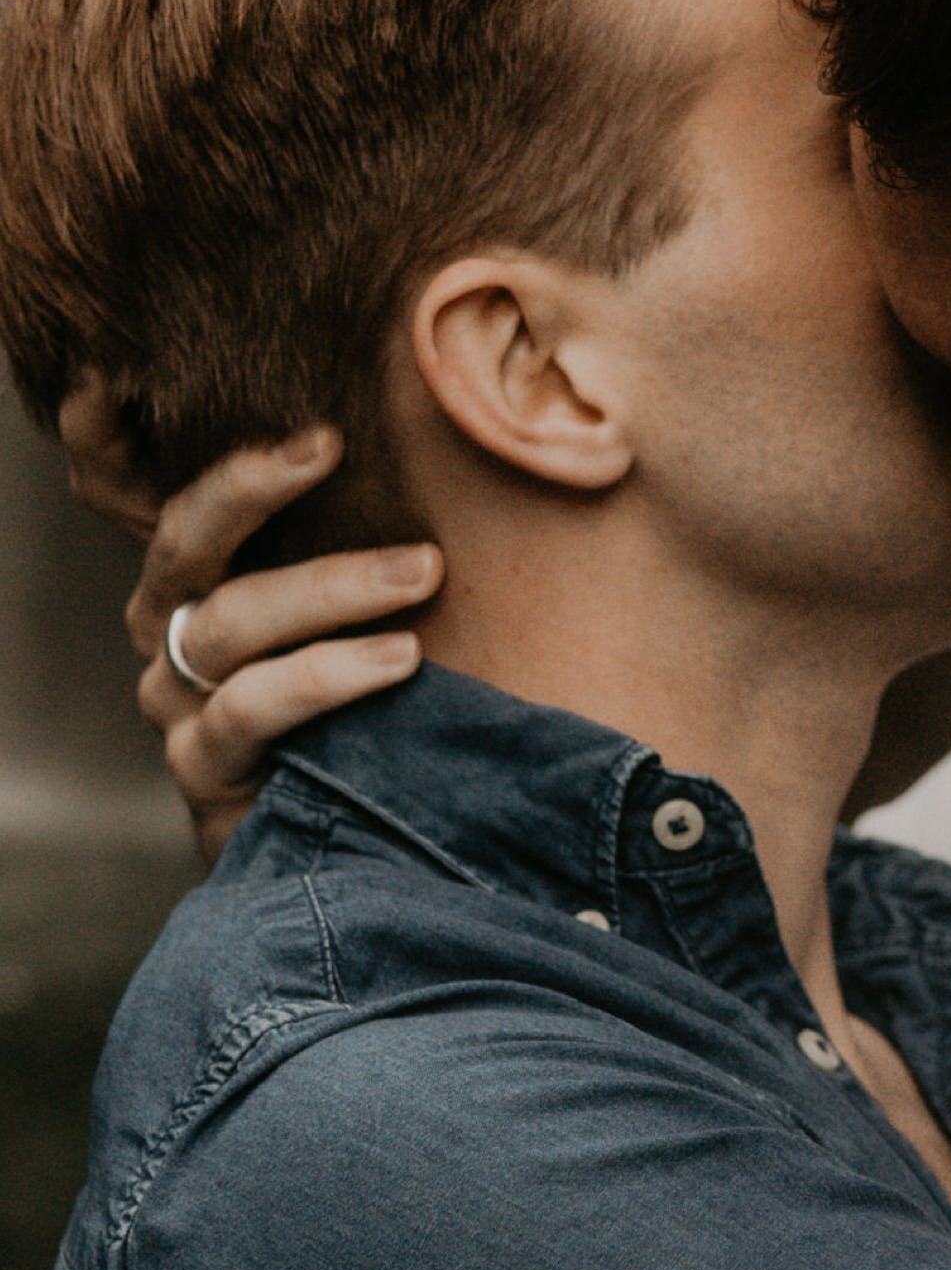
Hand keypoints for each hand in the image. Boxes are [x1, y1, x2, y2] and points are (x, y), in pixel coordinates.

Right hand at [115, 428, 440, 864]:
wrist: (338, 846)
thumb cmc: (356, 713)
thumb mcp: (355, 625)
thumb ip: (366, 561)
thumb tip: (459, 484)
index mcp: (196, 587)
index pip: (172, 506)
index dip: (198, 461)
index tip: (271, 422)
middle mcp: (172, 636)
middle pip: (189, 546)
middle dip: (262, 491)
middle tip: (336, 452)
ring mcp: (180, 703)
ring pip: (229, 624)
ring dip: (328, 588)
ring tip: (420, 573)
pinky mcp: (205, 767)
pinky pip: (252, 708)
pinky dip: (326, 676)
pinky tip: (398, 659)